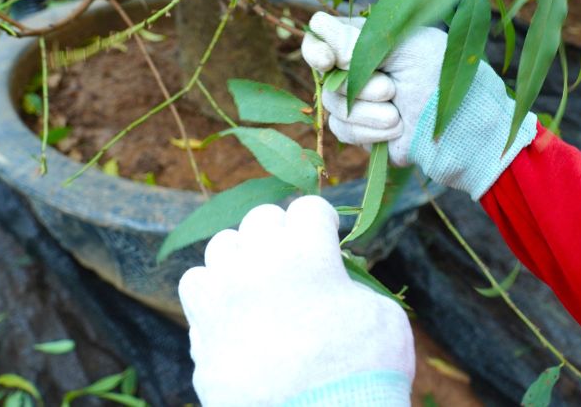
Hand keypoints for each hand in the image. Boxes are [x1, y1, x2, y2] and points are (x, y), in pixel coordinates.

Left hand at [179, 196, 414, 405]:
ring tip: (260, 278)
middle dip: (282, 232)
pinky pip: (196, 285)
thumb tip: (336, 283)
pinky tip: (233, 306)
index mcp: (305, 252)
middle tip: (295, 257)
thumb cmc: (363, 371)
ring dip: (244, 254)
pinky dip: (214, 289)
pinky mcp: (202, 330)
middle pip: (261, 218)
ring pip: (222, 245)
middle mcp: (256, 263)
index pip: (308, 208)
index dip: (322, 221)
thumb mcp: (384, 317)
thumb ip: (355, 285)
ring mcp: (223, 295)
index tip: (327, 235)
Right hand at [301, 12, 537, 199]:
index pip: (320, 38)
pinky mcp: (361, 131)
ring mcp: (357, 101)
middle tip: (391, 88)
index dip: (316, 49)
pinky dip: (368, 130)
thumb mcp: (405, 47)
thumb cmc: (443, 76)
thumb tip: (317, 25)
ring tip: (398, 112)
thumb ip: (359, 39)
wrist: (462, 125)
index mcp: (366, 40)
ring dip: (367, 111)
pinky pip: (342, 129)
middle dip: (358, 86)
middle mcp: (356, 69)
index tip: (328, 60)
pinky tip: (395, 127)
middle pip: (324, 76)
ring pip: (333, 106)